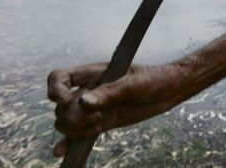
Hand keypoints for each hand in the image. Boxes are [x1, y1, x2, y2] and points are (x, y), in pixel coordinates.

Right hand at [47, 62, 184, 156]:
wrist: (169, 91)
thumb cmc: (154, 79)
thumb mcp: (134, 84)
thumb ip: (109, 93)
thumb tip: (84, 103)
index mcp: (93, 74)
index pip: (60, 77)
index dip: (55, 89)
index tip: (64, 100)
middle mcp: (88, 90)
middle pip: (61, 106)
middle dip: (71, 116)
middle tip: (95, 117)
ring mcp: (93, 108)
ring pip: (67, 121)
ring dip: (75, 128)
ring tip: (98, 125)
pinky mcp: (100, 122)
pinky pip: (79, 133)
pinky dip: (69, 142)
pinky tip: (62, 152)